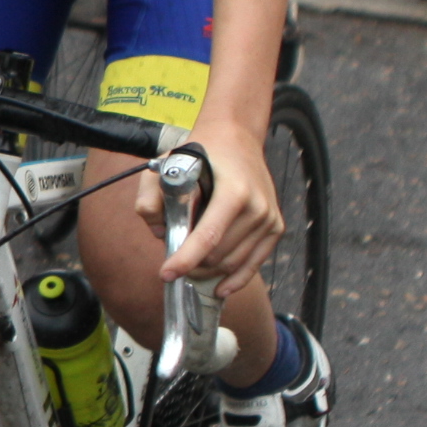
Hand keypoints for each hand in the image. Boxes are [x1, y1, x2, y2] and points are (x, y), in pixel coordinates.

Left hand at [158, 114, 282, 286]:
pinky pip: (254, 263)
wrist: (236, 138)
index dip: (185, 260)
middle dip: (193, 265)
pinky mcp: (275, 227)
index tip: (166, 273)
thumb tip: (159, 233)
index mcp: (233, 192)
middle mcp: (256, 207)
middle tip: (175, 262)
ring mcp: (269, 219)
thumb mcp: (165, 165)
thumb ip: (151, 197)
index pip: (208, 237)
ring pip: (233, 263)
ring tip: (192, 265)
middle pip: (219, 255)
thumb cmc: (200, 154)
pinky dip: (236, 280)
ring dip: (210, 271)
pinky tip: (220, 288)